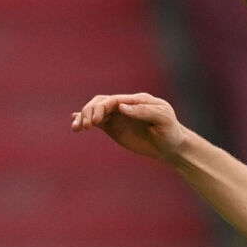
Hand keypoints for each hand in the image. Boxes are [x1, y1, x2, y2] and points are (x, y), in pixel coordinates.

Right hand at [71, 92, 187, 161]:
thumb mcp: (163, 119)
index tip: (96, 121)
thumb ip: (144, 111)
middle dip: (90, 112)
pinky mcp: (114, 127)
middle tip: (87, 125)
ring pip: (95, 111)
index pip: (114, 100)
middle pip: (100, 103)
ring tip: (77, 128)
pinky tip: (75, 124)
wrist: (171, 146)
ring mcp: (118, 116)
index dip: (102, 108)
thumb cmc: (170, 131)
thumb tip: (122, 107)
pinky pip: (96, 121)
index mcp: (136, 100)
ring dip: (84, 116)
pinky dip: (84, 120)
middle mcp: (124, 105)